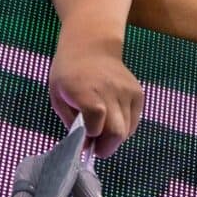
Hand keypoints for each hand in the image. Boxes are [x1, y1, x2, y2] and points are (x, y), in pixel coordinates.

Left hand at [48, 38, 143, 154]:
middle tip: (97, 148)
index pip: (96, 122)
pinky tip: (113, 119)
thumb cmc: (68, 75)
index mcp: (86, 92)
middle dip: (106, 147)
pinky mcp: (138, 94)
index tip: (85, 137)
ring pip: (127, 130)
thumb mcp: (58, 98)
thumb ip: (71, 123)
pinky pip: (134, 121)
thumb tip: (86, 147)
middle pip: (117, 132)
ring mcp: (127, 92)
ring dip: (114, 137)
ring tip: (103, 130)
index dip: (91, 134)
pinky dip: (125, 127)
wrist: (90, 48)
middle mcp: (110, 91)